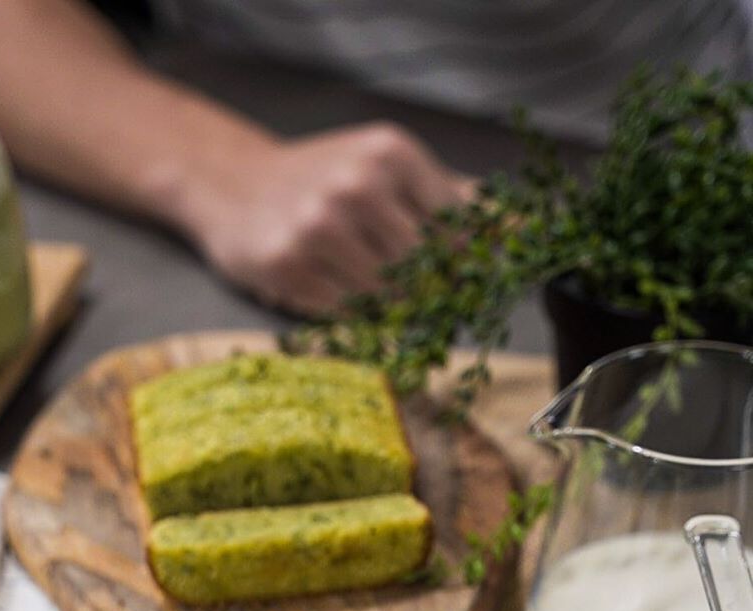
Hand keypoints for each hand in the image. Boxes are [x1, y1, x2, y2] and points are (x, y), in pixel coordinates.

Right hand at [184, 123, 474, 315]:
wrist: (233, 184)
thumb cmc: (320, 180)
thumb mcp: (383, 167)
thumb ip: (446, 198)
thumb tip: (520, 234)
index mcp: (390, 154)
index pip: (453, 231)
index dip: (459, 266)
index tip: (456, 282)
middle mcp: (356, 186)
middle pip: (422, 268)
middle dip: (424, 291)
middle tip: (412, 297)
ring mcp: (318, 227)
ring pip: (385, 296)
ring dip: (385, 306)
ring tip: (365, 289)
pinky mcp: (288, 266)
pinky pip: (342, 311)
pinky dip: (346, 312)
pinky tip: (331, 289)